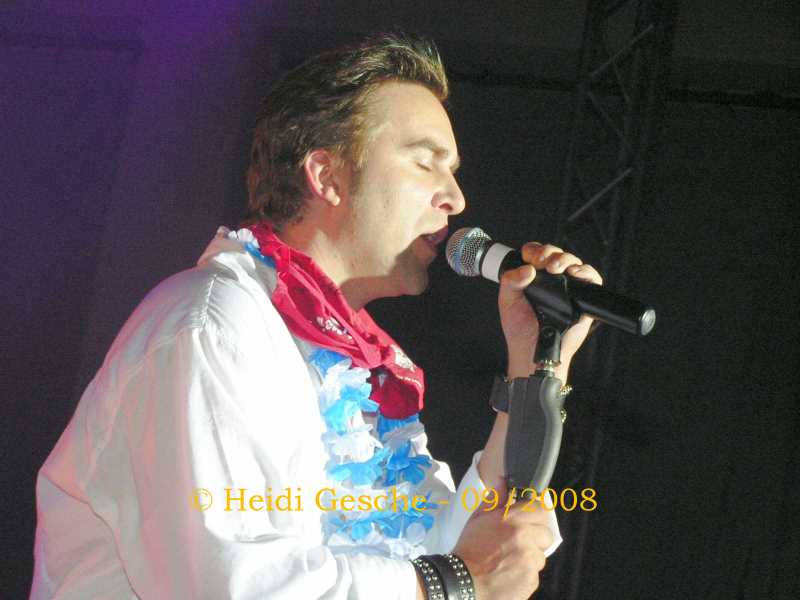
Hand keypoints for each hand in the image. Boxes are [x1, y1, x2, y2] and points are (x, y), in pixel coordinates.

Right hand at [453, 498, 553, 599]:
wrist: (463, 580)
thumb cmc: (470, 548)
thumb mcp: (478, 517)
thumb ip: (496, 498)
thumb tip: (503, 480)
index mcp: (513, 519)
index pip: (541, 509)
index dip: (537, 515)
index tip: (532, 520)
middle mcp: (525, 537)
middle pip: (546, 534)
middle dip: (536, 538)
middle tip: (519, 543)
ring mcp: (529, 559)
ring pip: (540, 556)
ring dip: (529, 557)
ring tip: (510, 560)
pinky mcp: (531, 579)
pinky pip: (534, 574)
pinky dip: (525, 575)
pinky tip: (509, 573)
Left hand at [498, 243, 602, 377]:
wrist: (531, 348)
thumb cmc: (520, 327)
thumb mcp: (508, 300)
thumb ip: (511, 281)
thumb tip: (527, 269)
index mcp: (533, 276)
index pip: (537, 252)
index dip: (535, 251)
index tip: (531, 259)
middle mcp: (552, 279)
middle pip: (556, 254)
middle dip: (550, 253)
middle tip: (542, 263)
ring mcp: (568, 286)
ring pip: (573, 262)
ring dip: (566, 259)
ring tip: (556, 268)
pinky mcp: (582, 297)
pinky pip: (591, 278)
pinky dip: (586, 272)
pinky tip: (575, 274)